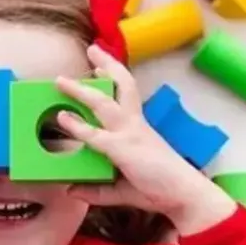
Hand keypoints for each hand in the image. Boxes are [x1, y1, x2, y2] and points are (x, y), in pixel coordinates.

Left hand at [55, 45, 236, 235]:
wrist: (184, 196)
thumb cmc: (159, 189)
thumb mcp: (121, 190)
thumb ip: (97, 190)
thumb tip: (72, 191)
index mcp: (139, 128)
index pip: (127, 94)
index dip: (115, 77)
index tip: (101, 66)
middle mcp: (135, 125)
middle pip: (122, 86)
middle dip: (107, 65)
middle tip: (92, 49)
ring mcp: (130, 134)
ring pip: (104, 103)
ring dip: (82, 90)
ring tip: (61, 80)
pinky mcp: (124, 148)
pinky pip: (96, 135)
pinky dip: (78, 126)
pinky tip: (63, 117)